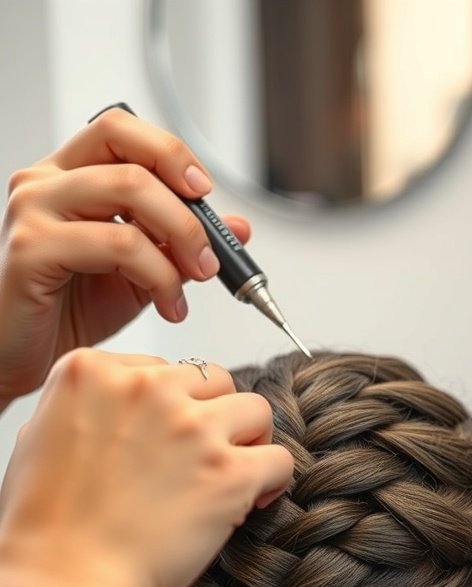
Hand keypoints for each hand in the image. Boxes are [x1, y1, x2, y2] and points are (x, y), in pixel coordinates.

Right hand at [0, 107, 250, 405]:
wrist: (23, 361)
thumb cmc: (70, 312)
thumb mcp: (140, 273)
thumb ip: (180, 243)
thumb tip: (238, 226)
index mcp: (68, 175)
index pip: (122, 130)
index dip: (171, 153)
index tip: (205, 195)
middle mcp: (44, 181)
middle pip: (130, 152)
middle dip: (185, 204)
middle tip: (210, 254)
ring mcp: (33, 209)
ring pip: (129, 190)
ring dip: (178, 239)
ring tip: (190, 285)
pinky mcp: (31, 247)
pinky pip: (116, 243)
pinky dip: (156, 274)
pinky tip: (167, 306)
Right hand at [0, 349, 292, 586]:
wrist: (65, 583)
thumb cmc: (43, 530)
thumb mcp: (37, 443)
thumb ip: (81, 413)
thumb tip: (108, 416)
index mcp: (93, 373)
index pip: (159, 369)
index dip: (171, 407)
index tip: (169, 439)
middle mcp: (145, 389)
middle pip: (211, 381)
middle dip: (213, 416)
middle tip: (206, 456)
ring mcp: (191, 428)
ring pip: (255, 409)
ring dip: (249, 441)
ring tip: (234, 474)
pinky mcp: (229, 472)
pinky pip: (279, 458)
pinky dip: (273, 480)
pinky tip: (254, 500)